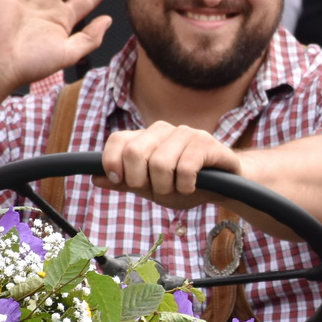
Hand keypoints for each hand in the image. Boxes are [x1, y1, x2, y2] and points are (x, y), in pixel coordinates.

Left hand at [99, 122, 243, 207]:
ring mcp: (186, 133)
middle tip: (156, 190)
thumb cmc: (185, 185)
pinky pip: (186, 168)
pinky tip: (192, 187)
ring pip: (160, 164)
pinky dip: (186, 186)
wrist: (226, 186)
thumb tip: (95, 177)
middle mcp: (163, 130)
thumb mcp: (151, 187)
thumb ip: (124, 182)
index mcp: (146, 138)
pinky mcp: (207, 142)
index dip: (112, 162)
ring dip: (167, 188)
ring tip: (178, 190)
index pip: (118, 140)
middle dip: (141, 181)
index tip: (121, 181)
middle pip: (135, 153)